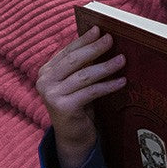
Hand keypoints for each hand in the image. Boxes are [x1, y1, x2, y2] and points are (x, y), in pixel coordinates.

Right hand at [34, 27, 125, 167]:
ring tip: (122, 60)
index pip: (66, 51)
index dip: (83, 40)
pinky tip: (122, 81)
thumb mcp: (77, 83)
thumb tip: (101, 40)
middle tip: (111, 39)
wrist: (73, 137)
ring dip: (105, 66)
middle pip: (73, 60)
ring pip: (84, 75)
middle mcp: (44, 81)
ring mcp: (51, 94)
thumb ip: (81, 65)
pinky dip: (108, 86)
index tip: (99, 29)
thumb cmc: (79, 106)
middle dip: (94, 48)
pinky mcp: (63, 107)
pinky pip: (91, 92)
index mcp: (46, 71)